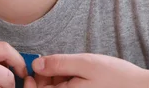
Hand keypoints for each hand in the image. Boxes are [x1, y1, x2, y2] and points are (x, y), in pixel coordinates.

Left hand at [23, 53, 146, 87]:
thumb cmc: (116, 77)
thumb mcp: (85, 63)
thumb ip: (59, 64)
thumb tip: (36, 65)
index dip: (31, 81)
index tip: (34, 66)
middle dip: (44, 80)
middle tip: (52, 64)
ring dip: (56, 81)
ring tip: (68, 69)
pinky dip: (68, 84)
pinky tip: (76, 76)